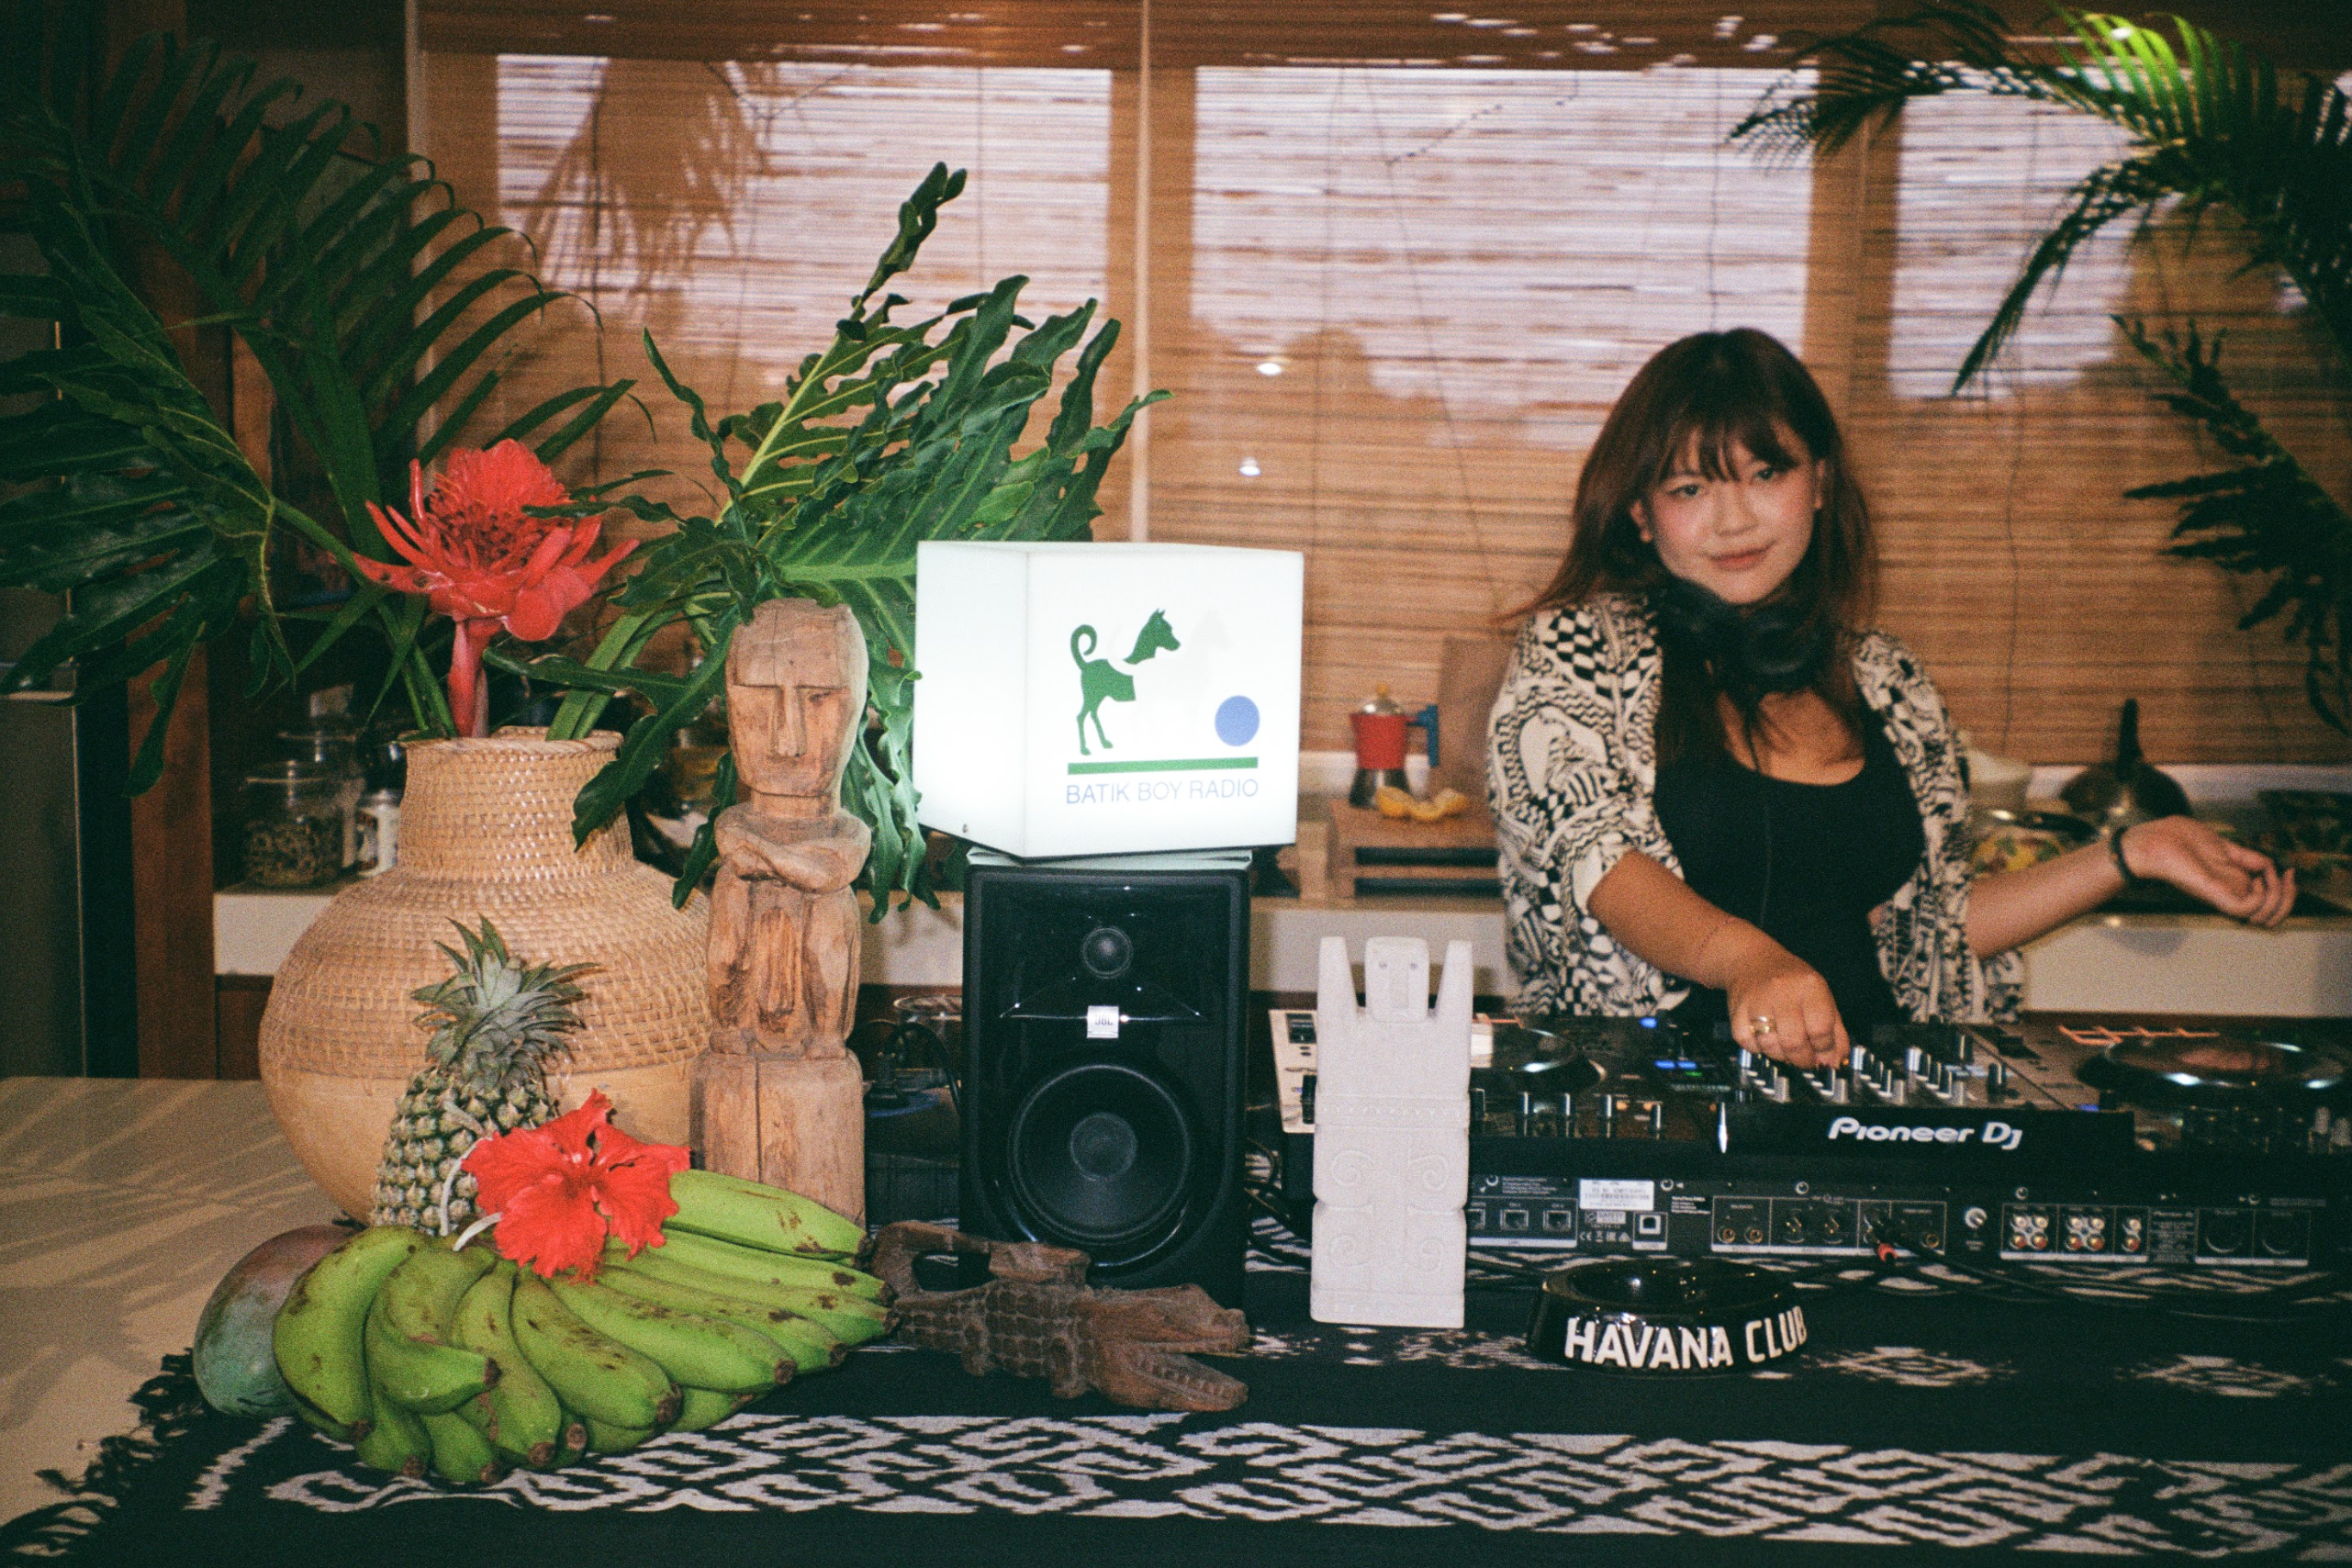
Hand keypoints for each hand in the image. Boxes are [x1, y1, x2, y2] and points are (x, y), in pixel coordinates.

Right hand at [1718, 932, 1847, 1067]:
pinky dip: (1758, 1048)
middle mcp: (1782, 991)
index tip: (1825, 1055)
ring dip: (1781, 1056)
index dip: (1825, 1049)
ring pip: (1770, 1046)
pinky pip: (1748, 1044)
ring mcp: (1757, 1000)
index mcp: (1809, 986)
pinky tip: (1765, 1038)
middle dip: (1803, 1060)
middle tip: (1806, 1060)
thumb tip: (1834, 1061)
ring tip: (1786, 1048)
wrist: (1752, 961)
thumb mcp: (1821, 996)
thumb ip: (1834, 1031)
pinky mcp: (1737, 1010)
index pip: (1821, 1029)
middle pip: (1794, 1042)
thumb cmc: (1791, 982)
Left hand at [2119, 817, 2294, 926]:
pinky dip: (2261, 897)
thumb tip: (2271, 865)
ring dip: (2280, 898)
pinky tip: (2257, 880)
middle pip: (2271, 913)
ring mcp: (2222, 895)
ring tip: (2273, 878)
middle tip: (2290, 878)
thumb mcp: (2224, 846)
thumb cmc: (2180, 839)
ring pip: (2263, 914)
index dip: (2286, 892)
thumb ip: (2246, 858)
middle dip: (2289, 898)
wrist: (2154, 840)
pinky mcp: (2213, 894)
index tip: (2290, 872)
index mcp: (2233, 884)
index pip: (2267, 903)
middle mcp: (2230, 894)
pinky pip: (2246, 908)